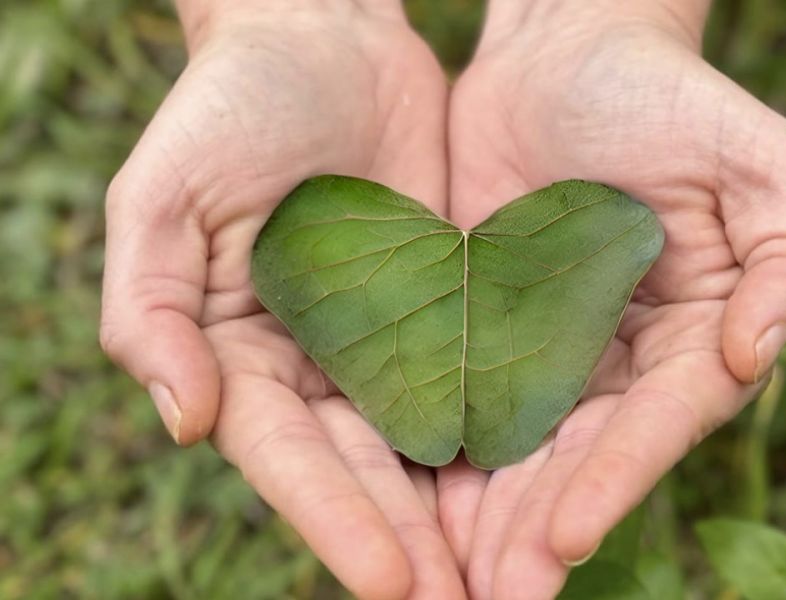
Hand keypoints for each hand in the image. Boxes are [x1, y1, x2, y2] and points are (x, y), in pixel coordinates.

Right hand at [99, 2, 465, 597]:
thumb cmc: (225, 110)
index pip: (291, 459)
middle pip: (368, 472)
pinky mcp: (450, 304)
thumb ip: (151, 313)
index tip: (391, 581)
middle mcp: (320, 366)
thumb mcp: (162, 200)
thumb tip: (186, 423)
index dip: (336, 522)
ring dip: (470, 513)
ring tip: (520, 575)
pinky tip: (550, 478)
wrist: (320, 40)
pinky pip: (481, 374)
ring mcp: (390, 339)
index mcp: (245, 358)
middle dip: (414, 544)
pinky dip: (509, 430)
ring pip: (431, 442)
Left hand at [439, 1, 785, 597]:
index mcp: (688, 336)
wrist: (562, 54)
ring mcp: (541, 348)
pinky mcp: (477, 324)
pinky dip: (431, 449)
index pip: (653, 424)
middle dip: (536, 530)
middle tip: (494, 596)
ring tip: (442, 580)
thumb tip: (756, 357)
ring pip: (511, 446)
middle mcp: (614, 360)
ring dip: (479, 516)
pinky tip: (400, 501)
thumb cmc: (664, 95)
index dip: (615, 480)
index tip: (566, 537)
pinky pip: (454, 394)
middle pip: (576, 458)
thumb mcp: (752, 158)